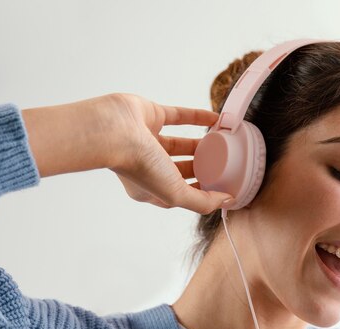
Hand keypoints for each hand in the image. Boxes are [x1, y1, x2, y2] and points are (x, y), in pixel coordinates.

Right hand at [24, 93, 231, 213]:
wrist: (114, 131)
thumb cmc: (138, 166)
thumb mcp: (175, 194)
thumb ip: (201, 202)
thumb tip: (225, 200)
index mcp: (148, 187)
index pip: (179, 193)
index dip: (198, 192)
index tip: (219, 188)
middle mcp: (146, 164)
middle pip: (180, 169)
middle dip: (200, 168)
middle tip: (223, 165)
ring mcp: (148, 139)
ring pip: (179, 143)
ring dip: (199, 143)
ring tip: (221, 143)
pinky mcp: (151, 115)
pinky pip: (179, 116)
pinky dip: (198, 117)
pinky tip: (215, 119)